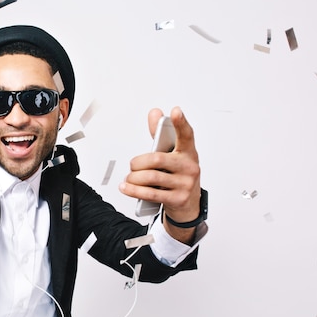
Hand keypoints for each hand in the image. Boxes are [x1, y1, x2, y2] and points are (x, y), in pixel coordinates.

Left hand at [119, 106, 200, 242]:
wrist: (188, 204)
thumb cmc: (177, 175)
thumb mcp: (172, 155)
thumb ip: (160, 135)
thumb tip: (155, 113)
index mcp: (188, 152)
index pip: (186, 135)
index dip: (180, 123)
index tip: (176, 111)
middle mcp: (190, 167)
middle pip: (156, 159)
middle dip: (138, 163)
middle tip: (132, 166)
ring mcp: (185, 184)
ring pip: (151, 177)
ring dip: (134, 178)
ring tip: (129, 178)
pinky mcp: (178, 199)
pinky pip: (150, 193)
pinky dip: (134, 190)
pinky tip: (126, 188)